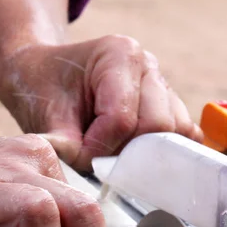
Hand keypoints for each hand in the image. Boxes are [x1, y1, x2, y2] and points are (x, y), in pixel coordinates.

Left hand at [0, 35, 202, 170]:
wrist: (43, 76)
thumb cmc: (43, 90)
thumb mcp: (45, 115)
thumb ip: (68, 146)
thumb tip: (90, 171)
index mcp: (118, 54)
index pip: (123, 118)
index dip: (99, 148)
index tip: (78, 156)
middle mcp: (148, 67)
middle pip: (158, 126)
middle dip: (125, 152)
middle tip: (96, 159)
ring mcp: (163, 87)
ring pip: (174, 134)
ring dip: (144, 155)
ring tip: (111, 153)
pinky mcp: (171, 108)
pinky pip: (183, 137)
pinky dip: (162, 153)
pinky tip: (133, 156)